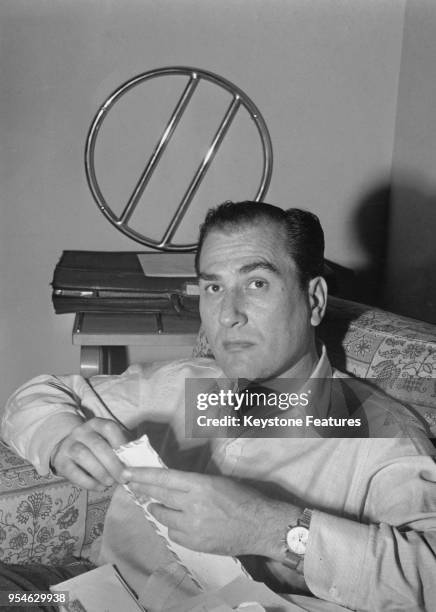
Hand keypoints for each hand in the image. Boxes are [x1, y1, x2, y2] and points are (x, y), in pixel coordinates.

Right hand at [50, 418, 129, 489]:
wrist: (68, 449)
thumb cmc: (96, 448)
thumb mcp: (108, 442)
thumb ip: (120, 450)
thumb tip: (136, 465)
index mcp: (96, 424)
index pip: (109, 428)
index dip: (120, 442)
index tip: (129, 459)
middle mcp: (81, 431)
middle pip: (98, 445)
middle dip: (112, 464)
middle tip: (123, 478)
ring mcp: (68, 444)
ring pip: (83, 456)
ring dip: (100, 472)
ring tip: (110, 482)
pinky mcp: (60, 461)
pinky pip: (73, 472)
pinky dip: (88, 482)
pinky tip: (99, 487)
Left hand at [123, 467, 299, 557]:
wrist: (260, 525)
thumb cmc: (243, 498)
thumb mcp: (217, 481)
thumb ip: (192, 482)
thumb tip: (170, 482)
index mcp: (199, 484)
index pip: (163, 478)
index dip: (142, 475)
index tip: (126, 473)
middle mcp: (192, 504)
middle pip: (157, 495)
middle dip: (142, 490)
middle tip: (130, 485)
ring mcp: (192, 526)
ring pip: (162, 516)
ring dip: (159, 510)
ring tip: (161, 506)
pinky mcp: (194, 543)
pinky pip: (173, 534)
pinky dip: (173, 527)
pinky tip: (181, 523)